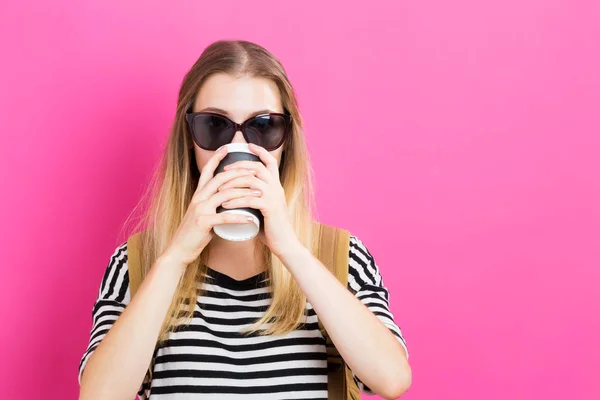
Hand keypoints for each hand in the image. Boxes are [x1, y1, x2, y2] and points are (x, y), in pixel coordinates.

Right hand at [162, 147, 260, 266]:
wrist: (179, 249)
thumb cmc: (194, 233)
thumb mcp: (202, 213)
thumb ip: (213, 204)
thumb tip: (229, 199)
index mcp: (198, 194)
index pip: (208, 171)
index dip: (217, 157)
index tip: (228, 147)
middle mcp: (198, 198)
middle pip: (220, 179)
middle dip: (239, 173)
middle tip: (255, 171)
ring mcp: (200, 210)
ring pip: (225, 195)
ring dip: (244, 192)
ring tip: (259, 193)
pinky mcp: (203, 223)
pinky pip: (224, 217)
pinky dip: (239, 217)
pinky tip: (251, 218)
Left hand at [218, 143, 301, 257]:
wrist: (284, 242)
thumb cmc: (272, 227)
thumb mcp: (265, 208)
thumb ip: (256, 199)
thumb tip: (240, 194)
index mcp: (276, 185)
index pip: (270, 162)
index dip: (260, 151)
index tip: (248, 145)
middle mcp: (276, 187)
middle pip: (256, 167)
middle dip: (238, 166)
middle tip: (224, 170)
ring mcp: (274, 197)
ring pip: (251, 181)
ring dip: (233, 183)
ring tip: (219, 189)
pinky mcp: (270, 208)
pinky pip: (249, 199)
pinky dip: (235, 200)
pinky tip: (225, 204)